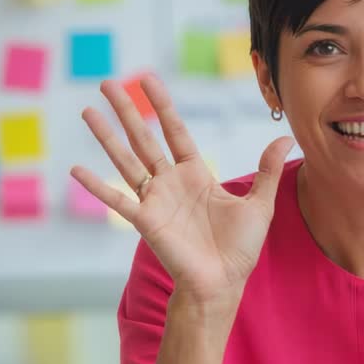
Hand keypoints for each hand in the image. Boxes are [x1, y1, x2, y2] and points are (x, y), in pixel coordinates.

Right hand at [71, 75, 294, 309]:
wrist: (223, 283)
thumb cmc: (239, 248)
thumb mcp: (260, 204)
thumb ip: (267, 170)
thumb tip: (286, 137)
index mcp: (195, 174)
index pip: (175, 131)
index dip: (163, 105)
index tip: (148, 79)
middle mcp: (170, 183)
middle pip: (144, 138)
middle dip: (127, 111)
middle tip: (108, 84)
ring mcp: (154, 201)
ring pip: (126, 161)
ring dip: (107, 137)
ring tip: (88, 112)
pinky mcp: (146, 222)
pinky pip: (117, 200)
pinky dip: (96, 186)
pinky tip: (77, 169)